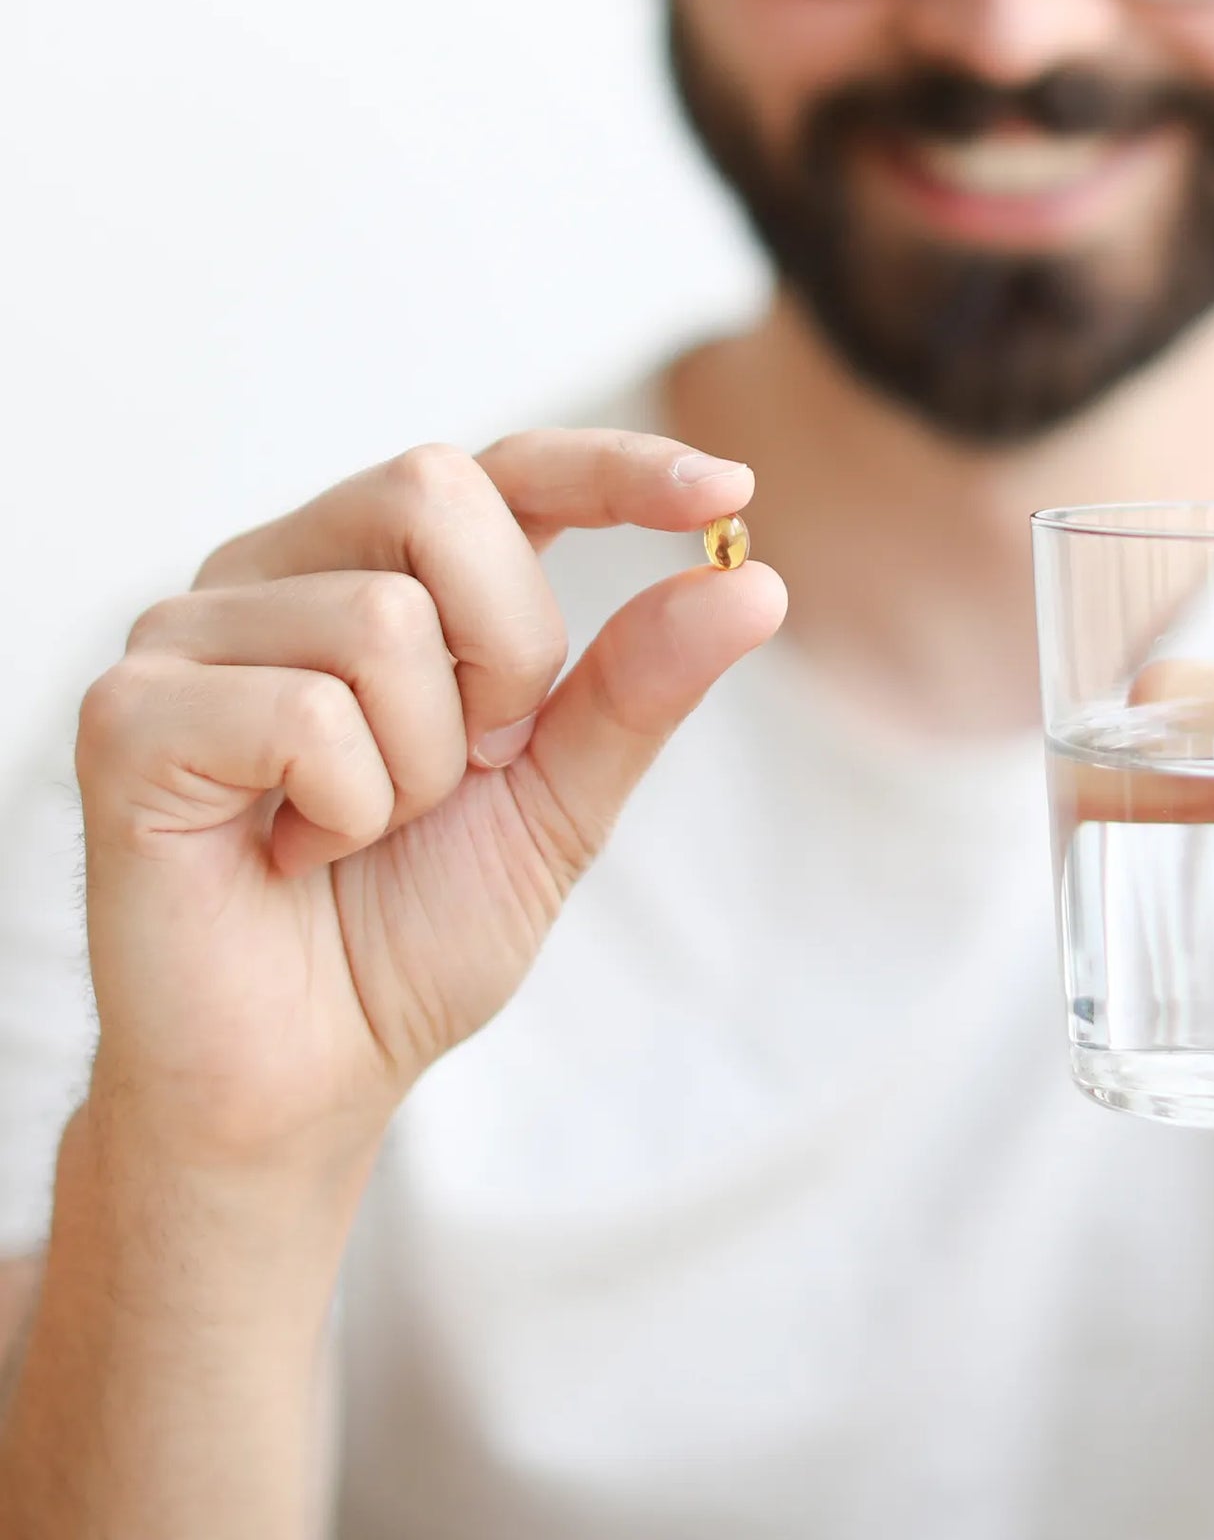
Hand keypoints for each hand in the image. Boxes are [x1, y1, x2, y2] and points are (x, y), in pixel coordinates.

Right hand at [76, 433, 784, 1175]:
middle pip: (436, 492)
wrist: (305, 1075)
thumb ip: (638, 688)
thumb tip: (754, 583)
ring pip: (381, 619)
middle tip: (464, 766)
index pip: (505, 469)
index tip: (729, 494)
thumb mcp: (558, 800)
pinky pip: (304, 712)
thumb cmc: (410, 929)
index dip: (615, 464)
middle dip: (504, 652)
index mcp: (383, 576)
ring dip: (421, 763)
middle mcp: (280, 573)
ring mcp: (191, 633)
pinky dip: (345, 808)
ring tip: (362, 829)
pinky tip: (297, 852)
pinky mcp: (132, 714)